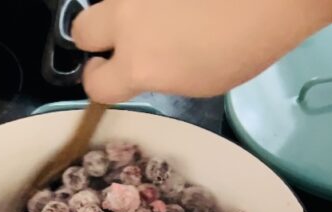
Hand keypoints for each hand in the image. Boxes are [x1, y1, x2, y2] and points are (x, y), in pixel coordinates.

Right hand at [70, 0, 331, 102]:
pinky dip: (155, 0)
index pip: (94, 84)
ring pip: (111, 1)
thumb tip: (147, 66)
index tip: (111, 74)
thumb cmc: (250, 43)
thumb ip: (160, 75)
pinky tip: (185, 2)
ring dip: (130, 11)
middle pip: (81, 30)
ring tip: (166, 13)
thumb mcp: (201, 82)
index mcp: (139, 64)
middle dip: (98, 38)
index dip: (101, 81)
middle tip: (127, 40)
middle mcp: (126, 21)